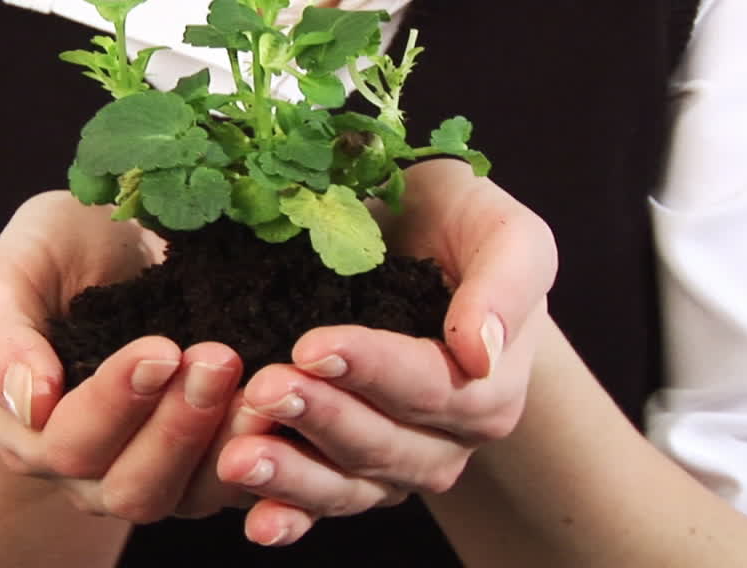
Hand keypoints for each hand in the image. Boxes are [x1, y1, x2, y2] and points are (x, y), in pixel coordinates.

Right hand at [0, 191, 274, 521]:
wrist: (115, 248)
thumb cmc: (56, 256)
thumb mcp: (10, 273)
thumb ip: (1, 336)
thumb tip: (31, 402)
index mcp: (32, 433)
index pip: (71, 442)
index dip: (116, 403)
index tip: (161, 348)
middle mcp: (89, 472)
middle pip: (133, 486)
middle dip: (179, 426)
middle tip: (218, 358)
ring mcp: (153, 474)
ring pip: (190, 496)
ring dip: (226, 443)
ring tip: (260, 386)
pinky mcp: (208, 465)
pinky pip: (241, 482)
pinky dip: (267, 452)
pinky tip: (292, 405)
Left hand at [217, 159, 557, 544]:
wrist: (417, 234)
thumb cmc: (461, 225)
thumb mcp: (506, 233)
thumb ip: (507, 285)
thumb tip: (482, 352)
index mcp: (489, 390)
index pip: (429, 388)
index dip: (372, 370)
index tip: (313, 345)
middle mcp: (446, 441)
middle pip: (382, 444)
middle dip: (322, 418)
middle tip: (265, 386)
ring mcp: (394, 465)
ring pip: (348, 487)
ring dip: (293, 478)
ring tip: (239, 458)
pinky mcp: (348, 473)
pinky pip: (321, 505)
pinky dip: (289, 515)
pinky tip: (255, 521)